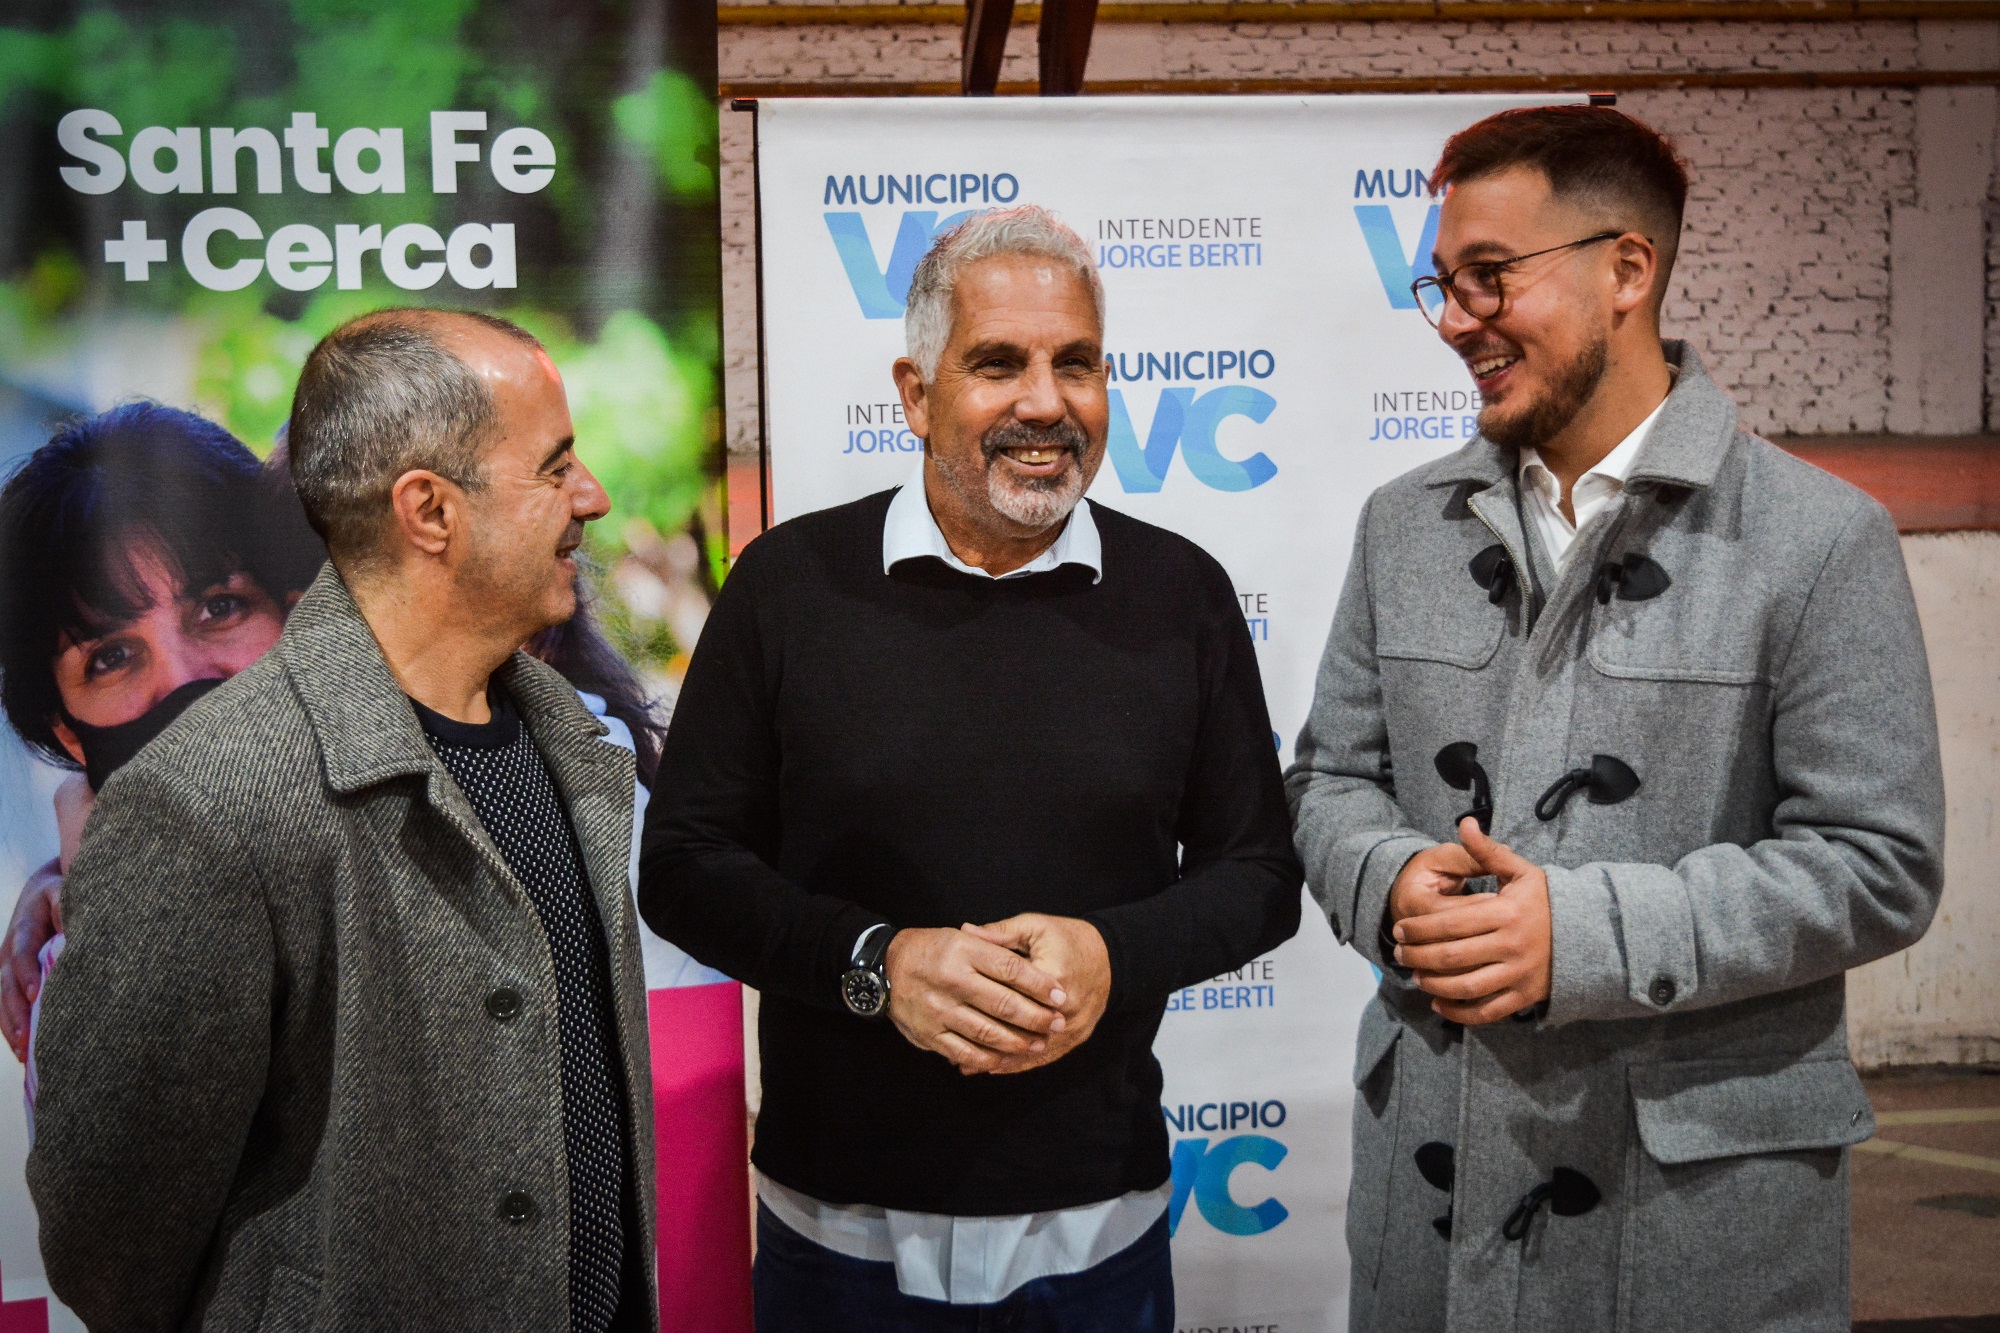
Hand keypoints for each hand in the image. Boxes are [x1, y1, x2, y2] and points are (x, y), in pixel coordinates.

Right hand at [2, 860, 63, 1061]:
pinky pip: (5, 1006)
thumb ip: (70, 911)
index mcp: (25, 927)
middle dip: (16, 1011)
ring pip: (2, 1000)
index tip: (37, 993)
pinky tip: (23, 1051)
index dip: (27, 972)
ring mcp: (5, 966)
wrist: (43, 891)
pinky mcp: (10, 979)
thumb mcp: (67, 894)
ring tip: (23, 1053)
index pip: (23, 952)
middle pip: (7, 984)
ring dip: (11, 1026)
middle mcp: (9, 950)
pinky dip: (12, 1027)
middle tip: (27, 1038)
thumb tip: (80, 933)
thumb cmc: (64, 895)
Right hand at [884, 926, 1067, 1075]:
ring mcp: (940, 1009)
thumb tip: (1033, 969)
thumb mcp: (962, 938)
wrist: (886, 967)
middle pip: (1004, 1003)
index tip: (1060, 995)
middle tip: (1058, 1024)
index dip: (1040, 984)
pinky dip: (989, 1059)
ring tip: (1038, 1043)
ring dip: (1018, 1042)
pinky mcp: (929, 1033)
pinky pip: (965, 1052)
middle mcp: (952, 979)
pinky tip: (1005, 1058)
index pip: (1011, 969)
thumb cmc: (933, 951)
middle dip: (1037, 1017)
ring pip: (988, 1032)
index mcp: (964, 951)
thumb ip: (996, 948)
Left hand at [962, 914, 1109, 1074]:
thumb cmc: (1068, 939)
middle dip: (989, 1038)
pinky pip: (1044, 1058)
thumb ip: (1001, 933)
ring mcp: (1072, 1028)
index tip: (956, 1009)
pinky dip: (1018, 1065)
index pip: (1015, 993)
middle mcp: (1066, 1008)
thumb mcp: (1036, 927)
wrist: (1110, 958)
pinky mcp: (1075, 1040)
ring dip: (1000, 1059)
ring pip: (1031, 1050)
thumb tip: (966, 931)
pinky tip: (993, 1069)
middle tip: (952, 1045)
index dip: (984, 1002)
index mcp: (1055, 976)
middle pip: (1022, 1028)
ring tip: (967, 1065)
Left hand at [1391, 818, 1551, 1024]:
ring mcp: (1518, 974)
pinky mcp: (1524, 997)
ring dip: (1433, 985)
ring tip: (1416, 977)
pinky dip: (1459, 1012)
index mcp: (1506, 913)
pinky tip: (1438, 1004)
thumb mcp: (1521, 872)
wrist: (1589, 934)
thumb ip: (1488, 851)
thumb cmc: (1546, 901)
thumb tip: (1464, 823)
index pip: (1450, 923)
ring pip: (1465, 987)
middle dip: (1418, 957)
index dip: (1419, 928)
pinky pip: (1486, 1011)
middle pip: (1451, 957)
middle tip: (1400, 954)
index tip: (1400, 929)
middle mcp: (1511, 946)